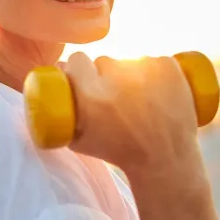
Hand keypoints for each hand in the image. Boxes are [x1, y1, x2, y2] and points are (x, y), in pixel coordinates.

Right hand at [60, 52, 199, 173]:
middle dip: (106, 75)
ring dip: (132, 74)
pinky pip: (155, 60)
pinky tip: (159, 91)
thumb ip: (59, 116)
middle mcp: (117, 76)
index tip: (86, 79)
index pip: (76, 60)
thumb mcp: (78, 141)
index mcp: (91, 94)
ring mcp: (146, 68)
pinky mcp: (169, 66)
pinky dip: (156, 72)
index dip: (80, 69)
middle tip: (115, 96)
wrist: (165, 160)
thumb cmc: (118, 153)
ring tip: (141, 99)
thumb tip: (50, 84)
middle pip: (104, 61)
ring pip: (130, 60)